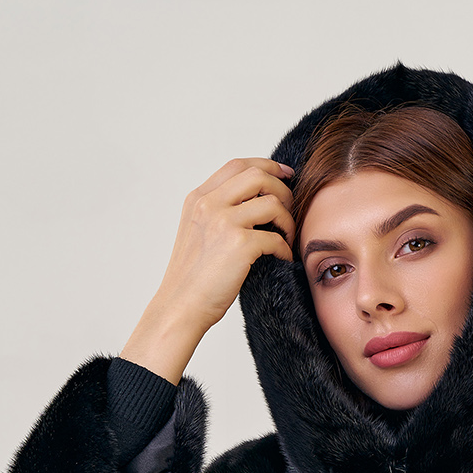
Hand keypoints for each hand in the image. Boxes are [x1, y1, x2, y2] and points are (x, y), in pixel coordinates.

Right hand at [120, 157, 295, 383]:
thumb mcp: (196, 233)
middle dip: (283, 189)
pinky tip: (282, 258)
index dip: (266, 165)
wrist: (180, 307)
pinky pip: (275, 237)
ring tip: (287, 237)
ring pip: (272, 203)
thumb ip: (217, 212)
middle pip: (258, 176)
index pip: (237, 166)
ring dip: (288, 220)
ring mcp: (223, 222)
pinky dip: (285, 248)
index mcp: (198, 199)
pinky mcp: (239, 245)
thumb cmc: (192, 279)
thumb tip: (254, 203)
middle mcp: (209, 204)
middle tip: (292, 209)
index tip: (285, 174)